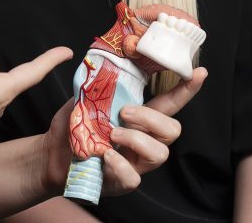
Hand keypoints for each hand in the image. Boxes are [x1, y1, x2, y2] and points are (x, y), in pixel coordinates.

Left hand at [38, 68, 206, 195]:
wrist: (51, 154)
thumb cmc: (72, 128)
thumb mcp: (84, 101)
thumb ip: (99, 88)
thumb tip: (105, 69)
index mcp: (138, 119)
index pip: (168, 103)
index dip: (185, 90)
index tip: (200, 72)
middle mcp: (143, 141)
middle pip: (173, 129)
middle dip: (151, 118)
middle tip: (124, 113)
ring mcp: (135, 163)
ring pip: (160, 153)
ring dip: (136, 139)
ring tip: (112, 136)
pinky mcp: (122, 182)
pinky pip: (134, 177)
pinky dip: (119, 164)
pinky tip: (105, 155)